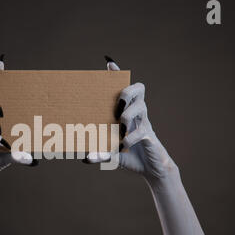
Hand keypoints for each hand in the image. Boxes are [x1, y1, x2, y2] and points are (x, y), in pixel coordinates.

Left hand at [85, 57, 176, 181]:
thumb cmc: (130, 156)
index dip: (118, 75)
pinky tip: (122, 145)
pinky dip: (130, 138)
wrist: (151, 170)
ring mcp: (145, 124)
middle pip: (138, 89)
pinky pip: (141, 132)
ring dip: (128, 114)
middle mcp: (137, 114)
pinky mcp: (149, 137)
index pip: (125, 88)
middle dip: (126, 91)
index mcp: (127, 112)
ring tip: (120, 125)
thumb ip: (99, 154)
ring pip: (141, 107)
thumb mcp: (111, 154)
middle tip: (117, 104)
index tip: (109, 64)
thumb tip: (84, 158)